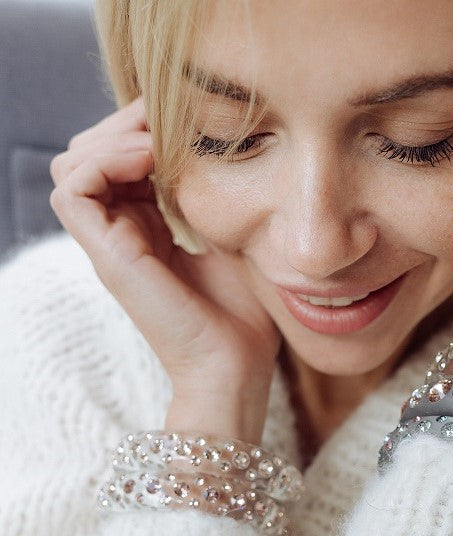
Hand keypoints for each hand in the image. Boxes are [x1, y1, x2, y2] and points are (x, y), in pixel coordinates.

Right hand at [49, 97, 280, 440]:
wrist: (237, 365)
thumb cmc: (244, 313)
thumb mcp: (233, 241)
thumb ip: (214, 200)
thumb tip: (220, 152)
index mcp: (149, 228)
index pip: (121, 161)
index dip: (144, 129)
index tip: (188, 119)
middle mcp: (123, 232)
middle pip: (91, 154)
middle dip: (125, 124)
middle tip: (168, 120)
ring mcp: (111, 244)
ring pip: (74, 165)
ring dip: (113, 138)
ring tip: (158, 142)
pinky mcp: (108, 256)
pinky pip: (73, 190)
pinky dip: (104, 162)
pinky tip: (150, 161)